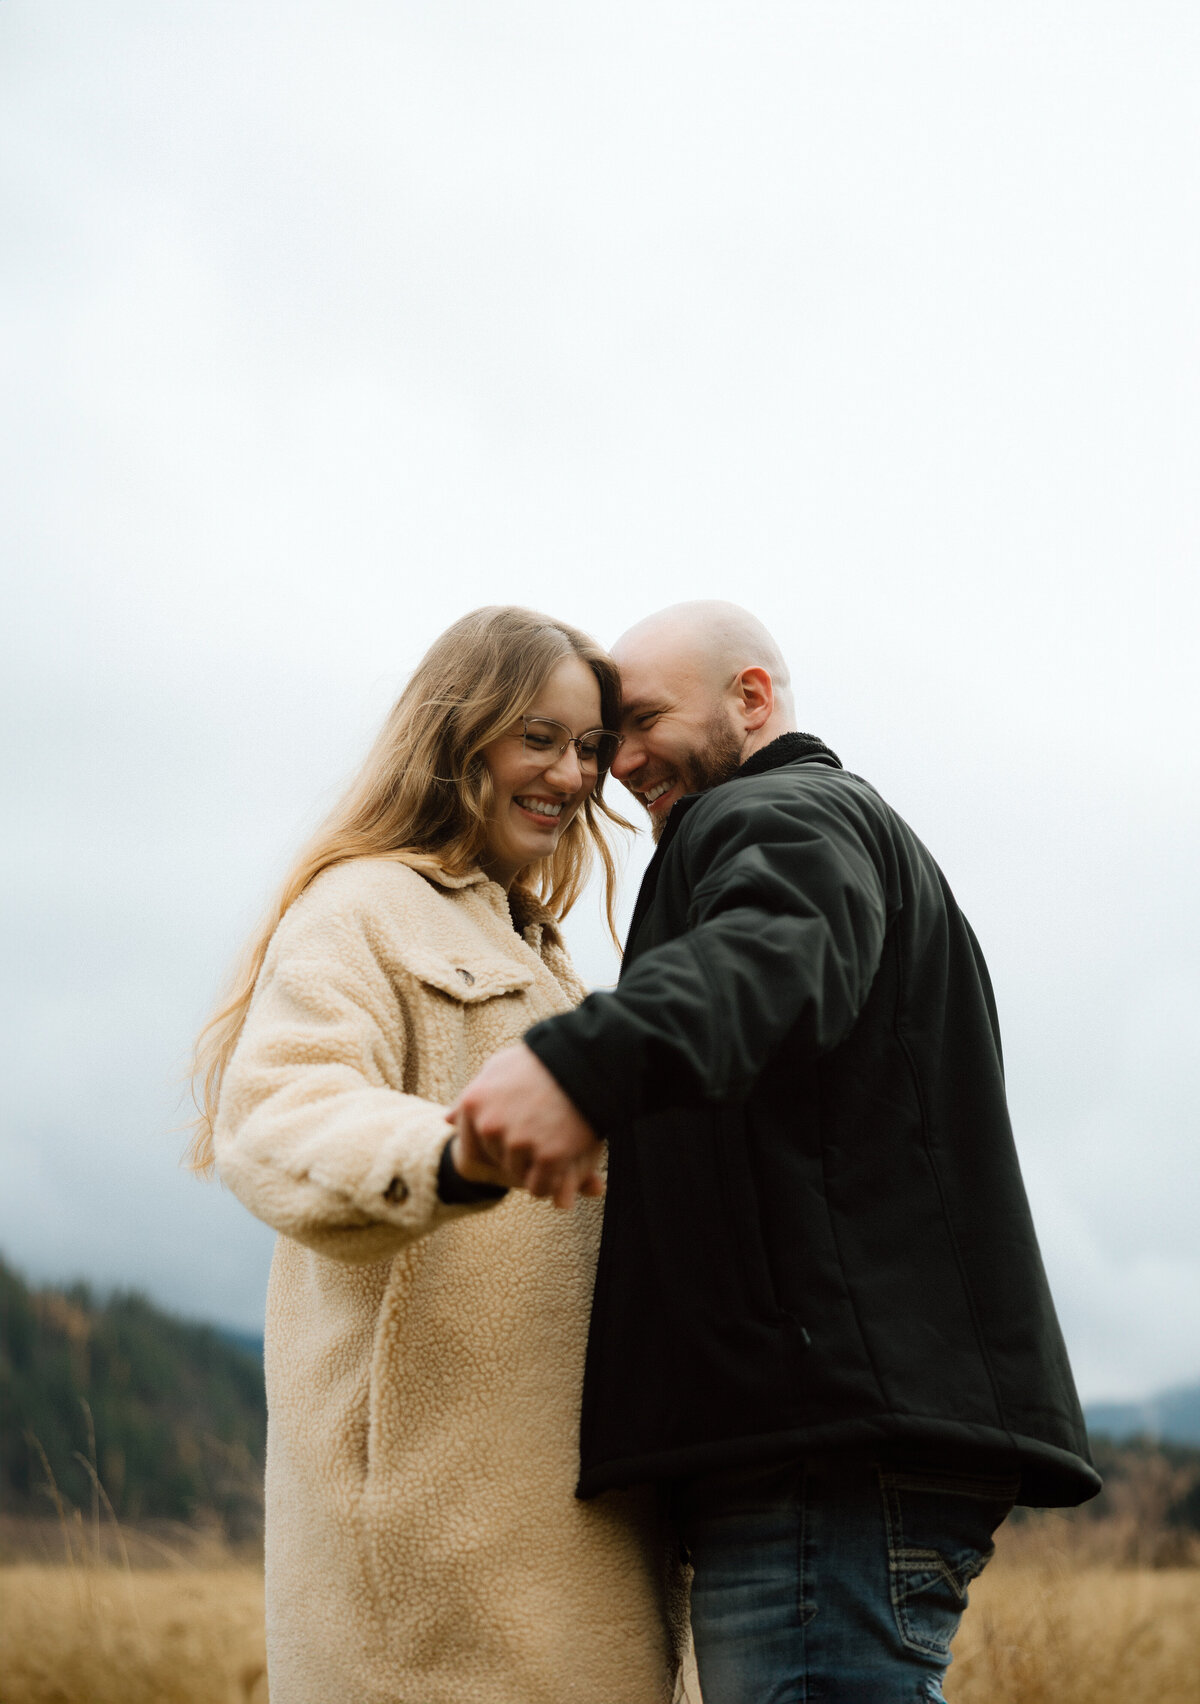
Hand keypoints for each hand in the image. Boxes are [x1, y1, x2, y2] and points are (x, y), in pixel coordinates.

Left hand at [448, 1044, 604, 1209]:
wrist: (585, 1061)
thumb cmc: (541, 1062)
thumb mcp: (496, 1068)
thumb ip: (470, 1097)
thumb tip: (446, 1120)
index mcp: (474, 1103)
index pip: (474, 1143)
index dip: (500, 1137)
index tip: (521, 1122)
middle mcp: (490, 1125)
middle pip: (497, 1159)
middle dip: (518, 1152)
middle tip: (542, 1127)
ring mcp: (518, 1142)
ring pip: (518, 1175)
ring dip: (535, 1167)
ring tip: (555, 1138)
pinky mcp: (547, 1157)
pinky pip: (539, 1187)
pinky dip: (550, 1182)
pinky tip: (561, 1161)